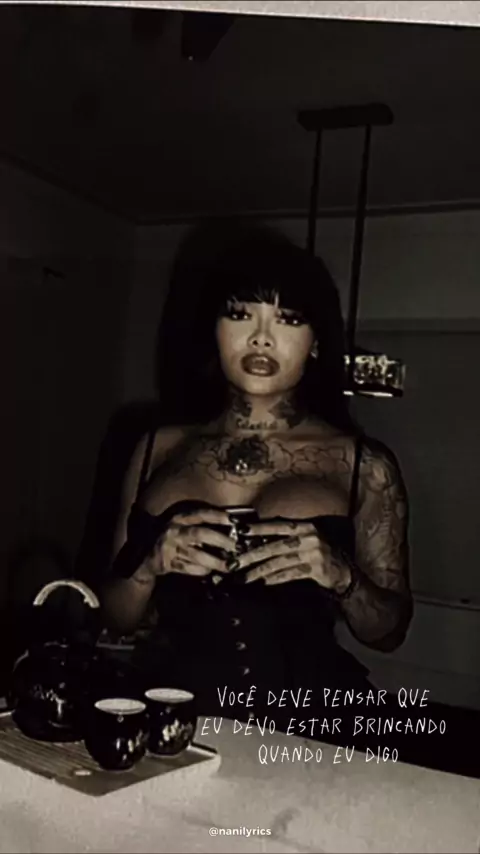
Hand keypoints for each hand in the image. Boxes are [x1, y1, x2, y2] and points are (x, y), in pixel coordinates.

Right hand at [147, 508, 236, 577]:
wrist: (143, 555)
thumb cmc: (169, 538)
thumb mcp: (180, 526)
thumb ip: (199, 526)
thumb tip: (229, 530)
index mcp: (179, 518)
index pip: (201, 514)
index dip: (217, 516)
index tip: (234, 520)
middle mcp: (174, 530)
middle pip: (200, 534)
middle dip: (220, 540)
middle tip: (236, 547)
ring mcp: (170, 547)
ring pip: (196, 555)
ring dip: (214, 561)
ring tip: (229, 566)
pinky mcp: (167, 563)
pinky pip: (188, 568)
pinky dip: (201, 571)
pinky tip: (210, 571)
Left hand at [230, 520, 351, 590]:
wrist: (343, 571)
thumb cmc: (319, 552)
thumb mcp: (305, 539)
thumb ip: (286, 537)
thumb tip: (257, 539)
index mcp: (304, 526)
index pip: (277, 525)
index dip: (259, 528)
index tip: (241, 531)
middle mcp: (308, 537)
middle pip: (274, 546)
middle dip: (252, 555)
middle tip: (235, 562)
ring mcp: (313, 553)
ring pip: (279, 562)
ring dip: (259, 571)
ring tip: (244, 577)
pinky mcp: (315, 569)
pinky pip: (290, 574)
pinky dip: (276, 578)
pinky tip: (263, 582)